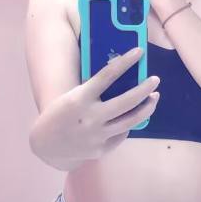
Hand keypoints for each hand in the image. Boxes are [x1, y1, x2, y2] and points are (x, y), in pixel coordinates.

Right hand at [41, 48, 160, 160]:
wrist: (46, 145)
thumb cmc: (60, 114)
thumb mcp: (71, 97)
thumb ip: (93, 90)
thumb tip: (120, 76)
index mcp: (79, 98)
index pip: (107, 75)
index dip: (126, 61)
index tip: (139, 52)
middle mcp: (90, 117)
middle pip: (127, 101)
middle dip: (145, 89)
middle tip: (155, 79)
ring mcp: (97, 135)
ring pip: (131, 120)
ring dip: (146, 107)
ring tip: (154, 98)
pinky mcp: (101, 149)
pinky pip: (121, 134)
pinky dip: (128, 124)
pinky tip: (133, 117)